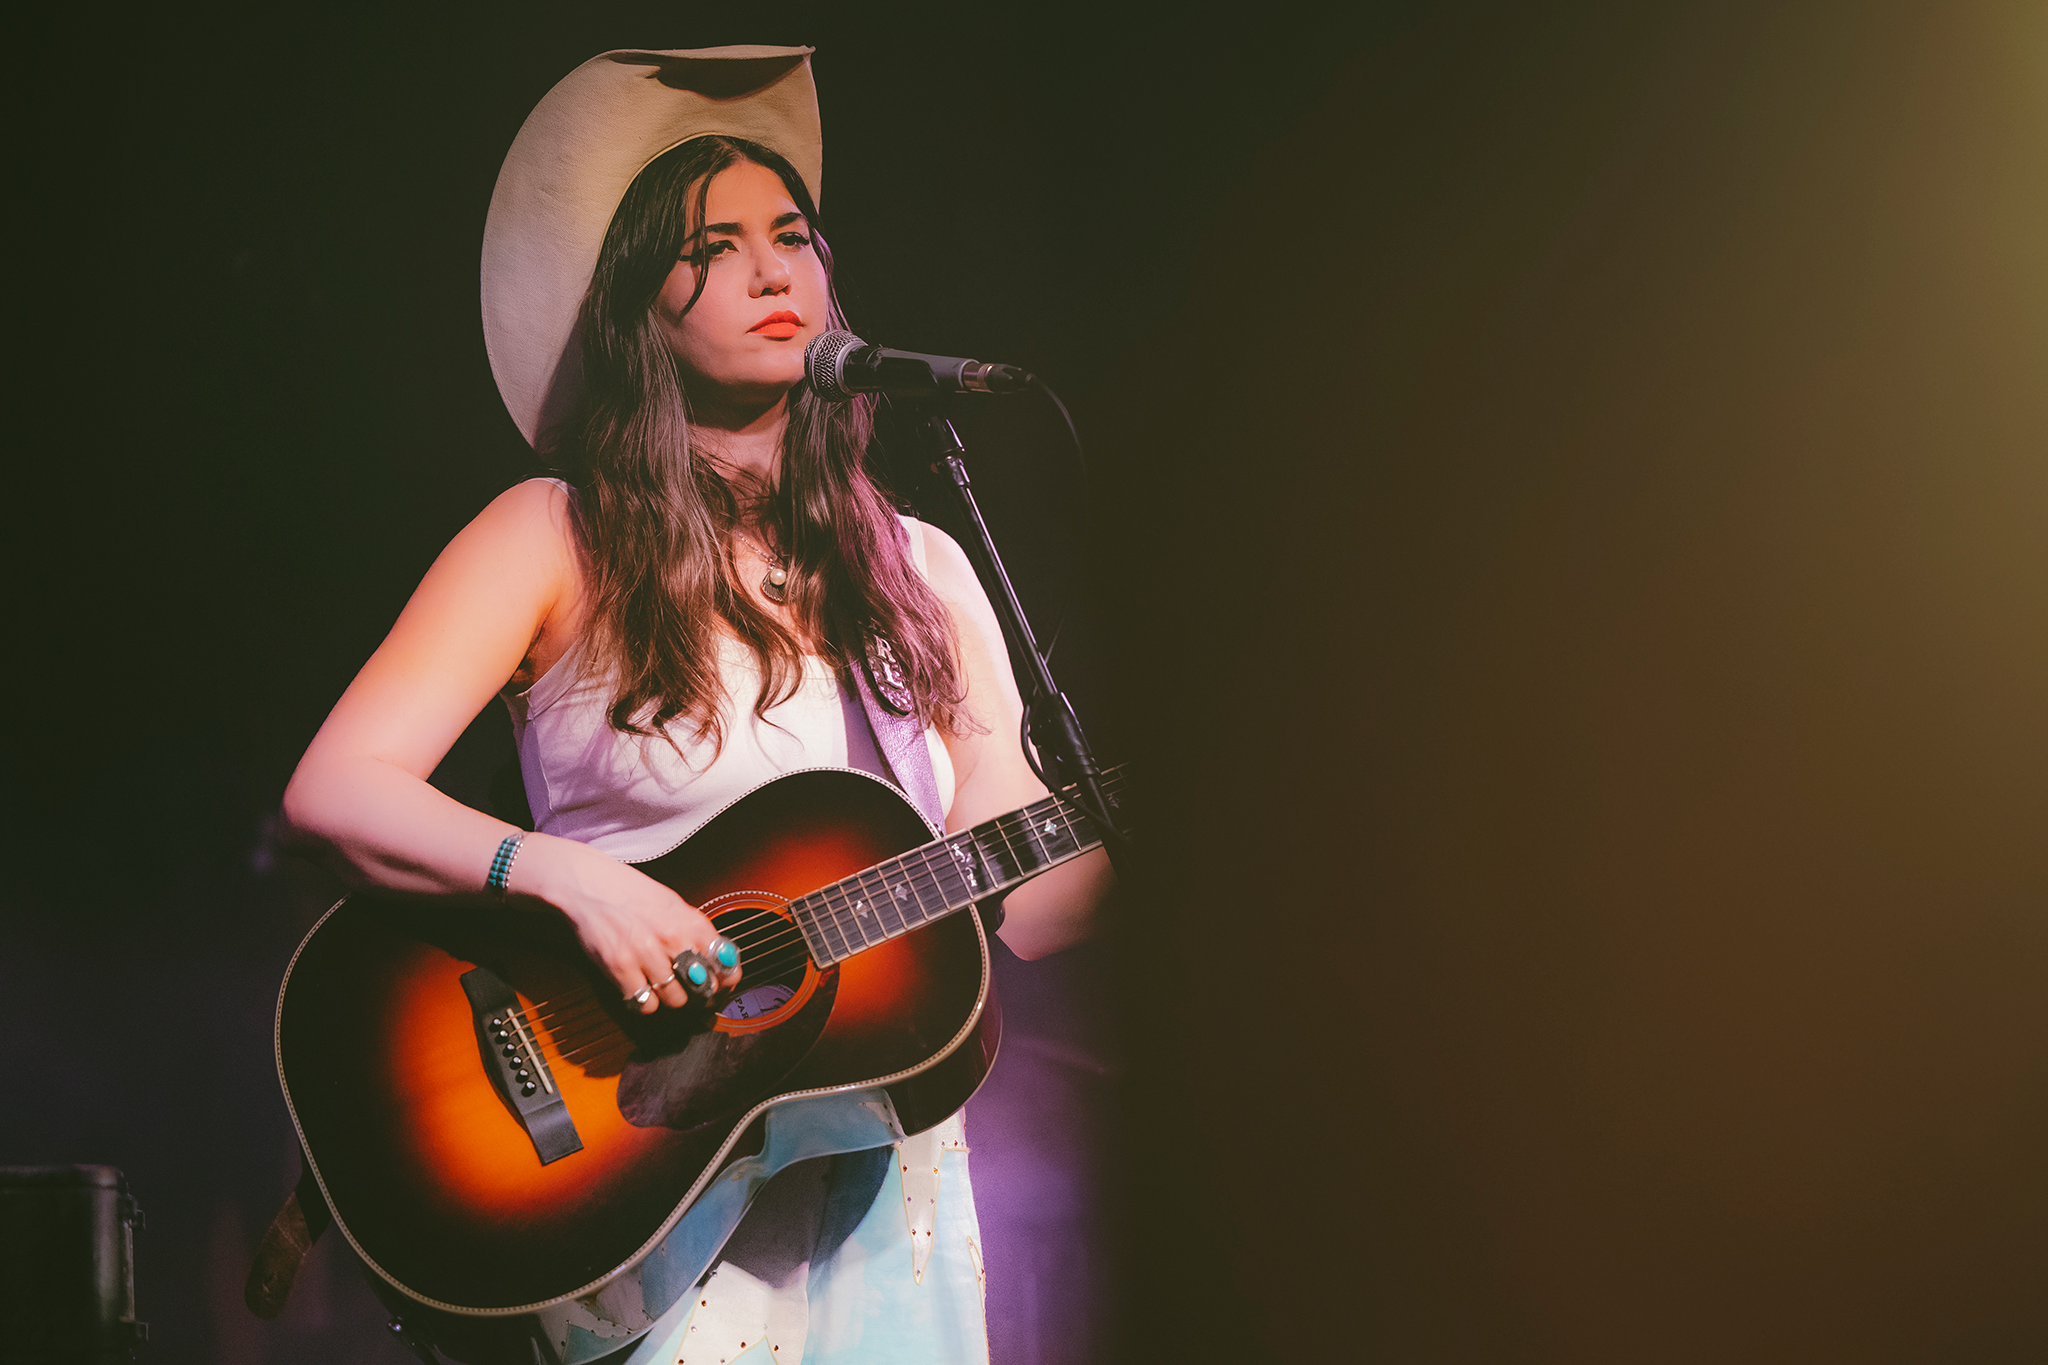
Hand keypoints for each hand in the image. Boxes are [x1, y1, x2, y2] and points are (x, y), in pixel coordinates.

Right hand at [512, 833, 740, 1012]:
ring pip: (676, 1000)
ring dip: (670, 998)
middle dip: (699, 993)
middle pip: (703, 988)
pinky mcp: (621, 969)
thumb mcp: (673, 905)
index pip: (726, 964)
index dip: (726, 980)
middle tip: (690, 990)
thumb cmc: (632, 894)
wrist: (590, 885)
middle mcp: (673, 938)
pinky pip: (645, 1004)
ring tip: (660, 985)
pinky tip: (640, 987)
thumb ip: (696, 932)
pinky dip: (644, 1001)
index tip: (721, 985)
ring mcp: (646, 955)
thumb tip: (721, 961)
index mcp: (692, 921)